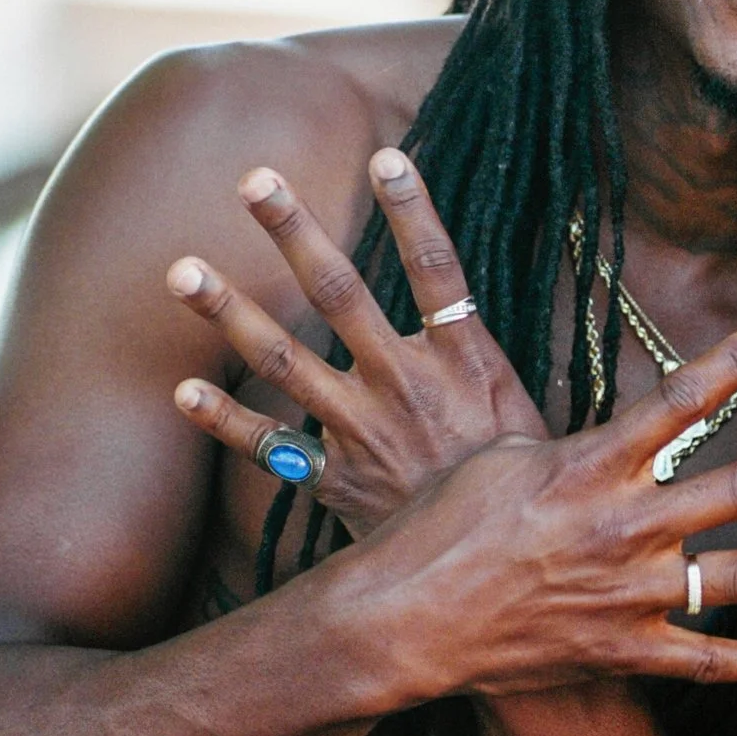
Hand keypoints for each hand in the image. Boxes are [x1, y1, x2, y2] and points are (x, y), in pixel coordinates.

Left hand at [169, 151, 537, 535]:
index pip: (439, 269)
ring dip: (227, 313)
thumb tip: (556, 335)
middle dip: (295, 231)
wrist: (496, 580)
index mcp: (465, 362)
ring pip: (284, 358)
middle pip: (340, 292)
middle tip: (254, 179)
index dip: (414, 210)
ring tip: (180, 270)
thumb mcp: (539, 423)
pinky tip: (182, 389)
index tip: (387, 155)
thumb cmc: (526, 498)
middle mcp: (405, 384)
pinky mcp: (334, 478)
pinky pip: (268, 447)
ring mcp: (360, 428)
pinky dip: (224, 420)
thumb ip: (507, 370)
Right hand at [355, 320, 736, 692]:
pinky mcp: (622, 651)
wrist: (403, 620)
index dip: (733, 364)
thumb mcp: (500, 460)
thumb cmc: (439, 527)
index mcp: (591, 466)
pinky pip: (703, 660)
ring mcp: (629, 594)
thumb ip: (573, 445)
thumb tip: (614, 435)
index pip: (677, 402)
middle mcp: (624, 527)